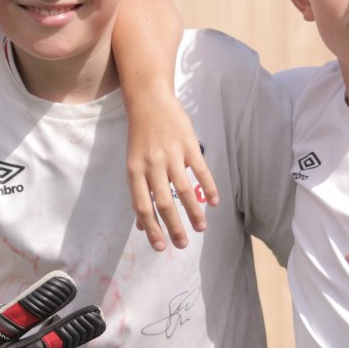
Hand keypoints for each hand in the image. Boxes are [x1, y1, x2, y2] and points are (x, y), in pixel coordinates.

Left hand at [126, 94, 219, 251]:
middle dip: (174, 227)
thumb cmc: (140, 136)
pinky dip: (209, 187)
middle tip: (182, 245)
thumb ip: (139, 191)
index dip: (151, 228)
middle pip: (164, 203)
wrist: (149, 101)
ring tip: (201, 229)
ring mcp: (171, 155)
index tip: (159, 246)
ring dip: (194, 213)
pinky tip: (215, 202)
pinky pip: (200, 171)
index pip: (142, 206)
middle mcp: (152, 165)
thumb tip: (140, 224)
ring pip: (184, 190)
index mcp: (135, 171)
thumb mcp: (133, 163)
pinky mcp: (188, 145)